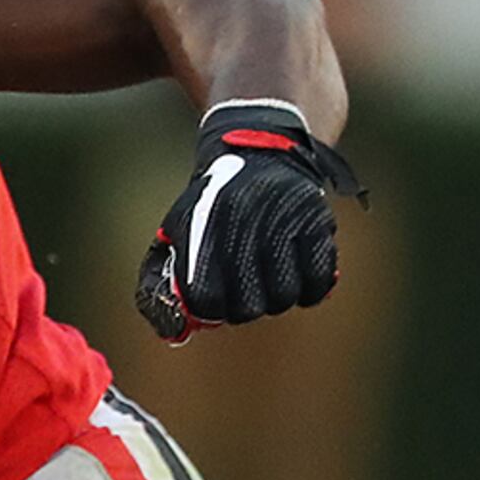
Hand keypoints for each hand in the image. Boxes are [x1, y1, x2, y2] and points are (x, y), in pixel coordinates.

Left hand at [135, 101, 365, 343]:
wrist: (260, 147)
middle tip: (245, 290)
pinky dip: (310, 289)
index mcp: (204, 229)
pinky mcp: (317, 222)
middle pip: (247, 309)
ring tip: (270, 279)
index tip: (214, 298)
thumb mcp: (176, 228)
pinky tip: (298, 276)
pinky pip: (318, 282)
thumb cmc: (212, 202)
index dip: (211, 308)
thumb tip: (173, 332)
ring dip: (276, 298)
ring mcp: (284, 225)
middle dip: (243, 307)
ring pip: (284, 299)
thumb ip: (161, 279)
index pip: (207, 300)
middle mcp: (244, 227)